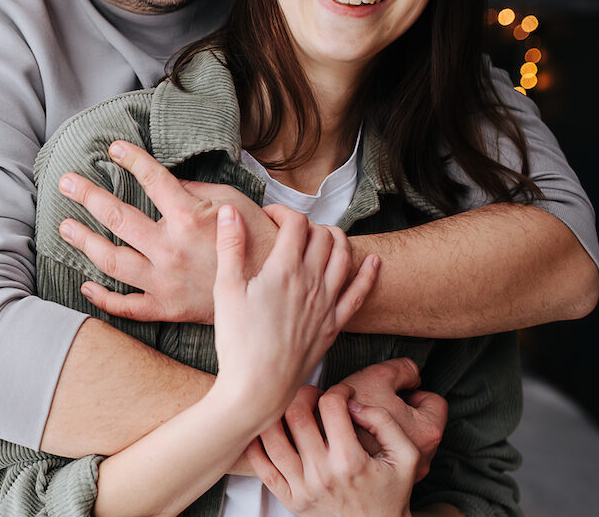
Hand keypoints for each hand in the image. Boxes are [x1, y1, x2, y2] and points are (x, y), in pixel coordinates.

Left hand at [57, 140, 277, 323]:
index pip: (151, 179)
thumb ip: (196, 192)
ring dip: (84, 241)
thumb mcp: (233, 203)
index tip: (113, 148)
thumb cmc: (258, 242)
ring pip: (111, 260)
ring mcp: (165, 281)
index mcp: (189, 217)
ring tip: (65, 227)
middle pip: (117, 217)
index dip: (131, 159)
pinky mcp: (166, 308)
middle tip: (66, 183)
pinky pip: (126, 305)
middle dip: (87, 195)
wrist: (274, 292)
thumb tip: (167, 184)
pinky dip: (103, 298)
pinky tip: (86, 285)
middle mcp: (170, 248)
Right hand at [209, 203, 378, 422]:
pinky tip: (373, 261)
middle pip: (322, 235)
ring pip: (344, 257)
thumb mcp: (225, 290)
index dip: (282, 212)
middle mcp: (312, 282)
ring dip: (337, 238)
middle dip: (307, 224)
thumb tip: (228, 211)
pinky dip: (368, 273)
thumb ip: (230, 247)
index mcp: (284, 270)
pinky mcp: (333, 325)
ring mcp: (327, 304)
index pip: (296, 223)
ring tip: (323, 235)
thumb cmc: (237, 342)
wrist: (258, 388)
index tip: (269, 216)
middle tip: (290, 229)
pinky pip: (360, 293)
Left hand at [247, 386, 417, 516]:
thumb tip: (354, 403)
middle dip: (304, 394)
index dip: (338, 390)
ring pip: (272, 438)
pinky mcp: (289, 499)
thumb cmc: (391, 491)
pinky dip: (256, 444)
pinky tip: (267, 430)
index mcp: (350, 461)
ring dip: (277, 413)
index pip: (331, 407)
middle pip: (297, 415)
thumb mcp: (406, 456)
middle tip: (314, 395)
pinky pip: (261, 467)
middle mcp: (322, 474)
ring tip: (292, 409)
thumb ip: (386, 423)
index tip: (343, 393)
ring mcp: (301, 488)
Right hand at [334, 358, 447, 480]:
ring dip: (385, 429)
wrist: (319, 461)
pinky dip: (375, 446)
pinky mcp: (387, 483)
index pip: (434, 400)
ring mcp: (406, 475)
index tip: (391, 390)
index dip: (411, 389)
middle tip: (374, 404)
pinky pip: (387, 457)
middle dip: (398, 410)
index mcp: (428, 432)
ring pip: (402, 440)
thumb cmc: (352, 417)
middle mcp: (423, 459)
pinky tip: (356, 439)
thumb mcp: (376, 378)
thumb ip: (401, 369)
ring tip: (362, 422)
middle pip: (418, 422)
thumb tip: (412, 373)